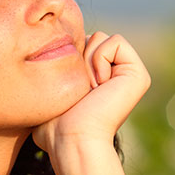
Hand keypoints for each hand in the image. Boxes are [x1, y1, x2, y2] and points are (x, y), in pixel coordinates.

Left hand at [32, 32, 150, 156]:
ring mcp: (130, 75)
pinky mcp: (138, 75)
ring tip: (89, 91)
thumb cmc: (54, 125)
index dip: (67, 59)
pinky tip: (100, 86)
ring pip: (101, 37)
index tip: (70, 90)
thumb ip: (50, 78)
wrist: (71, 138)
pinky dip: (100, 59)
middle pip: (90, 36)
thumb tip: (36, 72)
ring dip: (87, 62)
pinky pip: (116, 41)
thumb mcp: (48, 95)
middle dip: (77, 58)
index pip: (78, 44)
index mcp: (100, 79)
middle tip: (81, 91)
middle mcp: (117, 75)